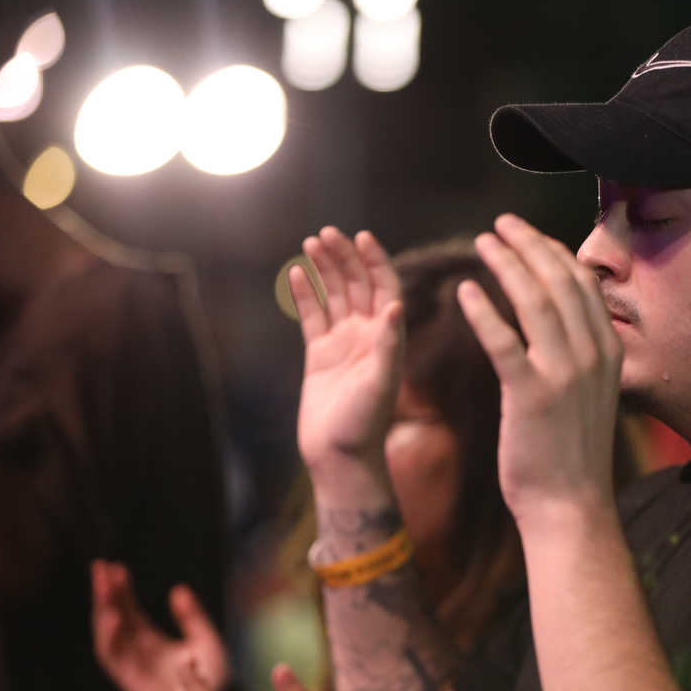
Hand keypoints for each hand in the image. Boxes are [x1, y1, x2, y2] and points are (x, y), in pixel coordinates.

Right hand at [91, 560, 229, 690]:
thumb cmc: (211, 677)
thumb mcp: (205, 639)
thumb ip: (192, 616)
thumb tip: (178, 589)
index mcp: (150, 641)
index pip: (129, 611)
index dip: (120, 590)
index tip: (114, 567)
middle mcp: (137, 652)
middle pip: (114, 618)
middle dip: (105, 593)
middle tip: (100, 567)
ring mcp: (132, 665)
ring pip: (108, 634)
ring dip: (103, 609)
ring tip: (103, 585)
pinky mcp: (130, 679)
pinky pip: (114, 657)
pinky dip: (110, 636)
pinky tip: (112, 615)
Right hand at [291, 228, 403, 475]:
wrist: (340, 457)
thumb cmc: (365, 425)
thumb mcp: (380, 383)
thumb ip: (387, 344)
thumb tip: (396, 305)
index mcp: (387, 338)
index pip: (385, 288)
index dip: (376, 261)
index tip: (362, 237)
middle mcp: (367, 336)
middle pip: (358, 285)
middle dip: (345, 257)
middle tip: (326, 233)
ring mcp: (342, 344)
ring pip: (334, 296)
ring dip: (325, 269)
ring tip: (310, 243)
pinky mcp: (319, 355)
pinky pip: (312, 317)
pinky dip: (304, 294)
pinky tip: (295, 273)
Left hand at [456, 214, 622, 525]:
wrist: (570, 506)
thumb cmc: (572, 454)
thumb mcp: (589, 395)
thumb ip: (579, 356)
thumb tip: (559, 325)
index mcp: (607, 352)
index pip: (582, 285)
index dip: (554, 252)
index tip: (527, 235)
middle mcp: (591, 355)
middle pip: (560, 281)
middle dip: (529, 244)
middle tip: (500, 224)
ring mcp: (564, 374)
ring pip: (535, 301)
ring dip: (507, 265)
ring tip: (481, 242)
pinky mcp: (532, 395)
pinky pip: (504, 342)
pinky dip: (483, 312)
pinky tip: (463, 291)